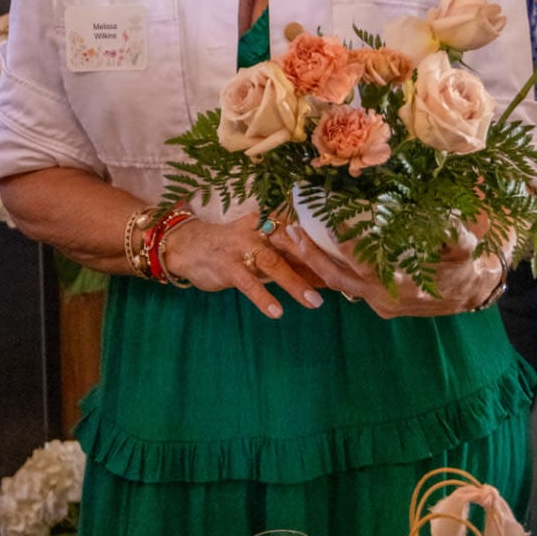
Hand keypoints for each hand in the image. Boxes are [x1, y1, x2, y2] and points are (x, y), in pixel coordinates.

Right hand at [162, 213, 324, 319]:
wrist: (187, 245)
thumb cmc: (231, 249)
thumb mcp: (260, 251)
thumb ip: (288, 261)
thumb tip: (324, 277)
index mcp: (271, 224)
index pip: (302, 235)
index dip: (325, 250)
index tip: (349, 265)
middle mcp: (259, 230)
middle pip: (293, 246)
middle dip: (317, 263)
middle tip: (340, 283)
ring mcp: (242, 246)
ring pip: (273, 263)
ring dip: (294, 283)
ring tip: (314, 302)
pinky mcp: (226, 264)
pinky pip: (248, 282)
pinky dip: (263, 297)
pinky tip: (276, 312)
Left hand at [273, 223, 502, 318]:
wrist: (469, 294)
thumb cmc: (465, 266)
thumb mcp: (465, 248)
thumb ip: (456, 236)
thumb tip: (447, 221)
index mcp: (403, 285)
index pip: (364, 265)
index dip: (344, 245)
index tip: (326, 223)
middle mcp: (385, 298)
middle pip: (339, 279)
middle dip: (312, 257)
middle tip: (291, 231)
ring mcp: (379, 304)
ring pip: (339, 285)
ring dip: (315, 264)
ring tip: (294, 238)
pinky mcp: (378, 305)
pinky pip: (349, 287)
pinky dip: (329, 271)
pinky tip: (316, 251)